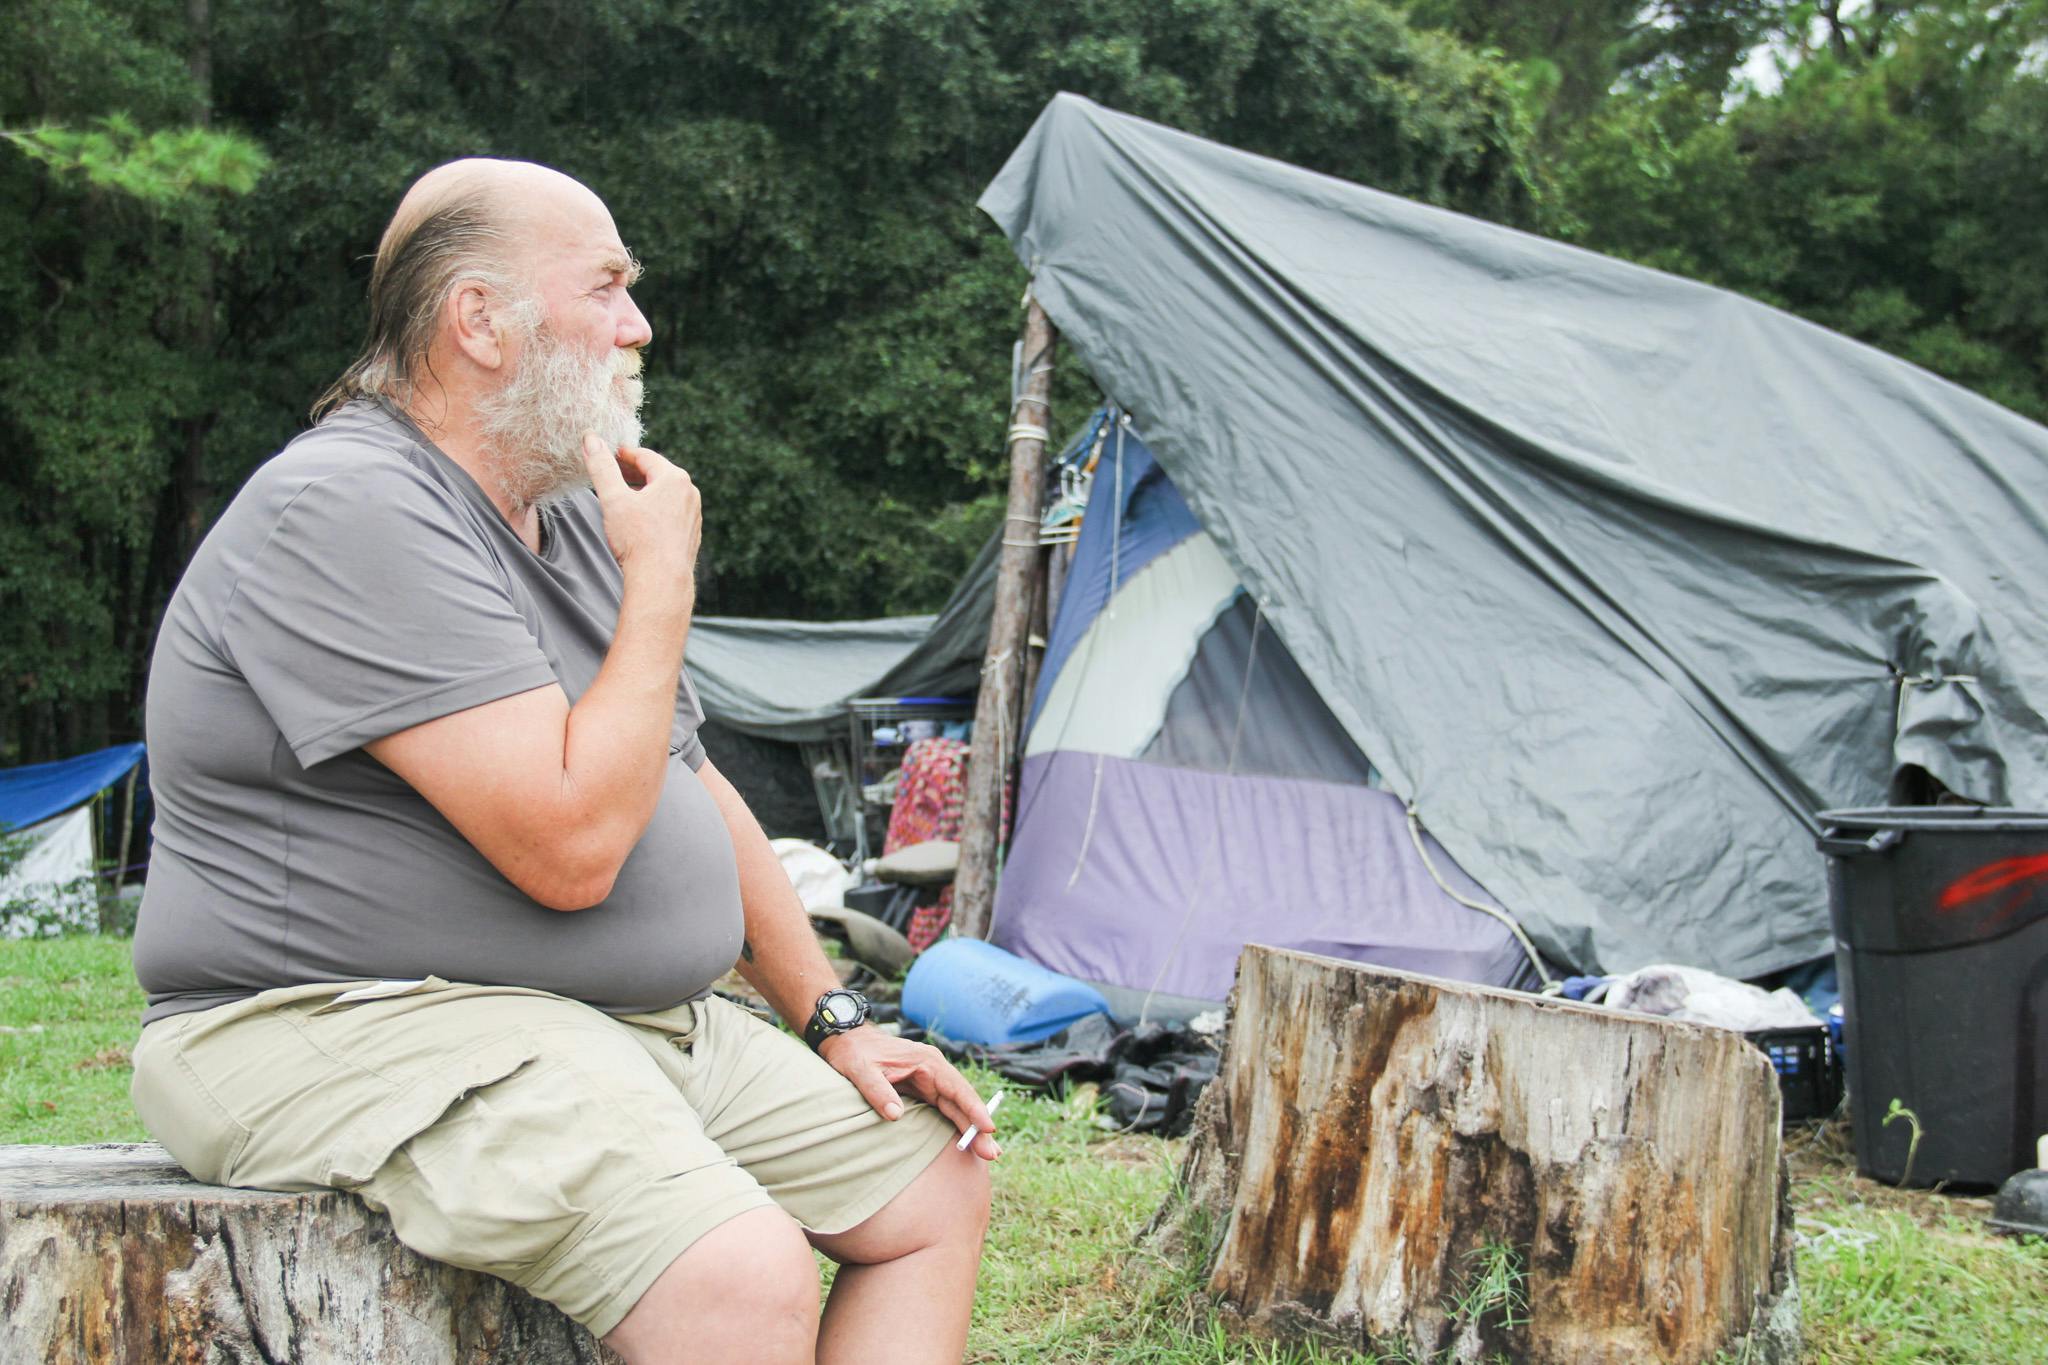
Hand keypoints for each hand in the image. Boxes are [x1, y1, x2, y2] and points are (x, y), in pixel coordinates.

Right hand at [581, 433, 701, 580]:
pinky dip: (653, 510)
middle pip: (655, 474)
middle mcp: (690, 493)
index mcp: (674, 478)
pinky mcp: (691, 533)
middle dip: (631, 472)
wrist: (661, 580)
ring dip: (642, 492)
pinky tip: (638, 521)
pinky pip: (670, 513)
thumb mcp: (613, 498)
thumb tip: (590, 438)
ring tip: (620, 496)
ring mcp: (693, 514)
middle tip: (609, 472)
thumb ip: (601, 467)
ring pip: (663, 495)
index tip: (605, 454)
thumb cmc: (638, 540)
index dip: (621, 454)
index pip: (644, 456)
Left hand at [818, 1026, 1000, 1160]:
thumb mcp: (861, 1070)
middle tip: (992, 1153)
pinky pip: (946, 1110)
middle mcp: (935, 1072)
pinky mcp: (923, 1091)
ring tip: (987, 1154)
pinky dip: (958, 1125)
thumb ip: (878, 1091)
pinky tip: (968, 1142)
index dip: (974, 1109)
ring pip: (957, 1108)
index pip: (957, 1088)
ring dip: (972, 1130)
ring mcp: (930, 1082)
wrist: (847, 1040)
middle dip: (978, 1127)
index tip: (987, 1128)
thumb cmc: (855, 1053)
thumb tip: (895, 1115)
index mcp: (927, 1062)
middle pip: (962, 1102)